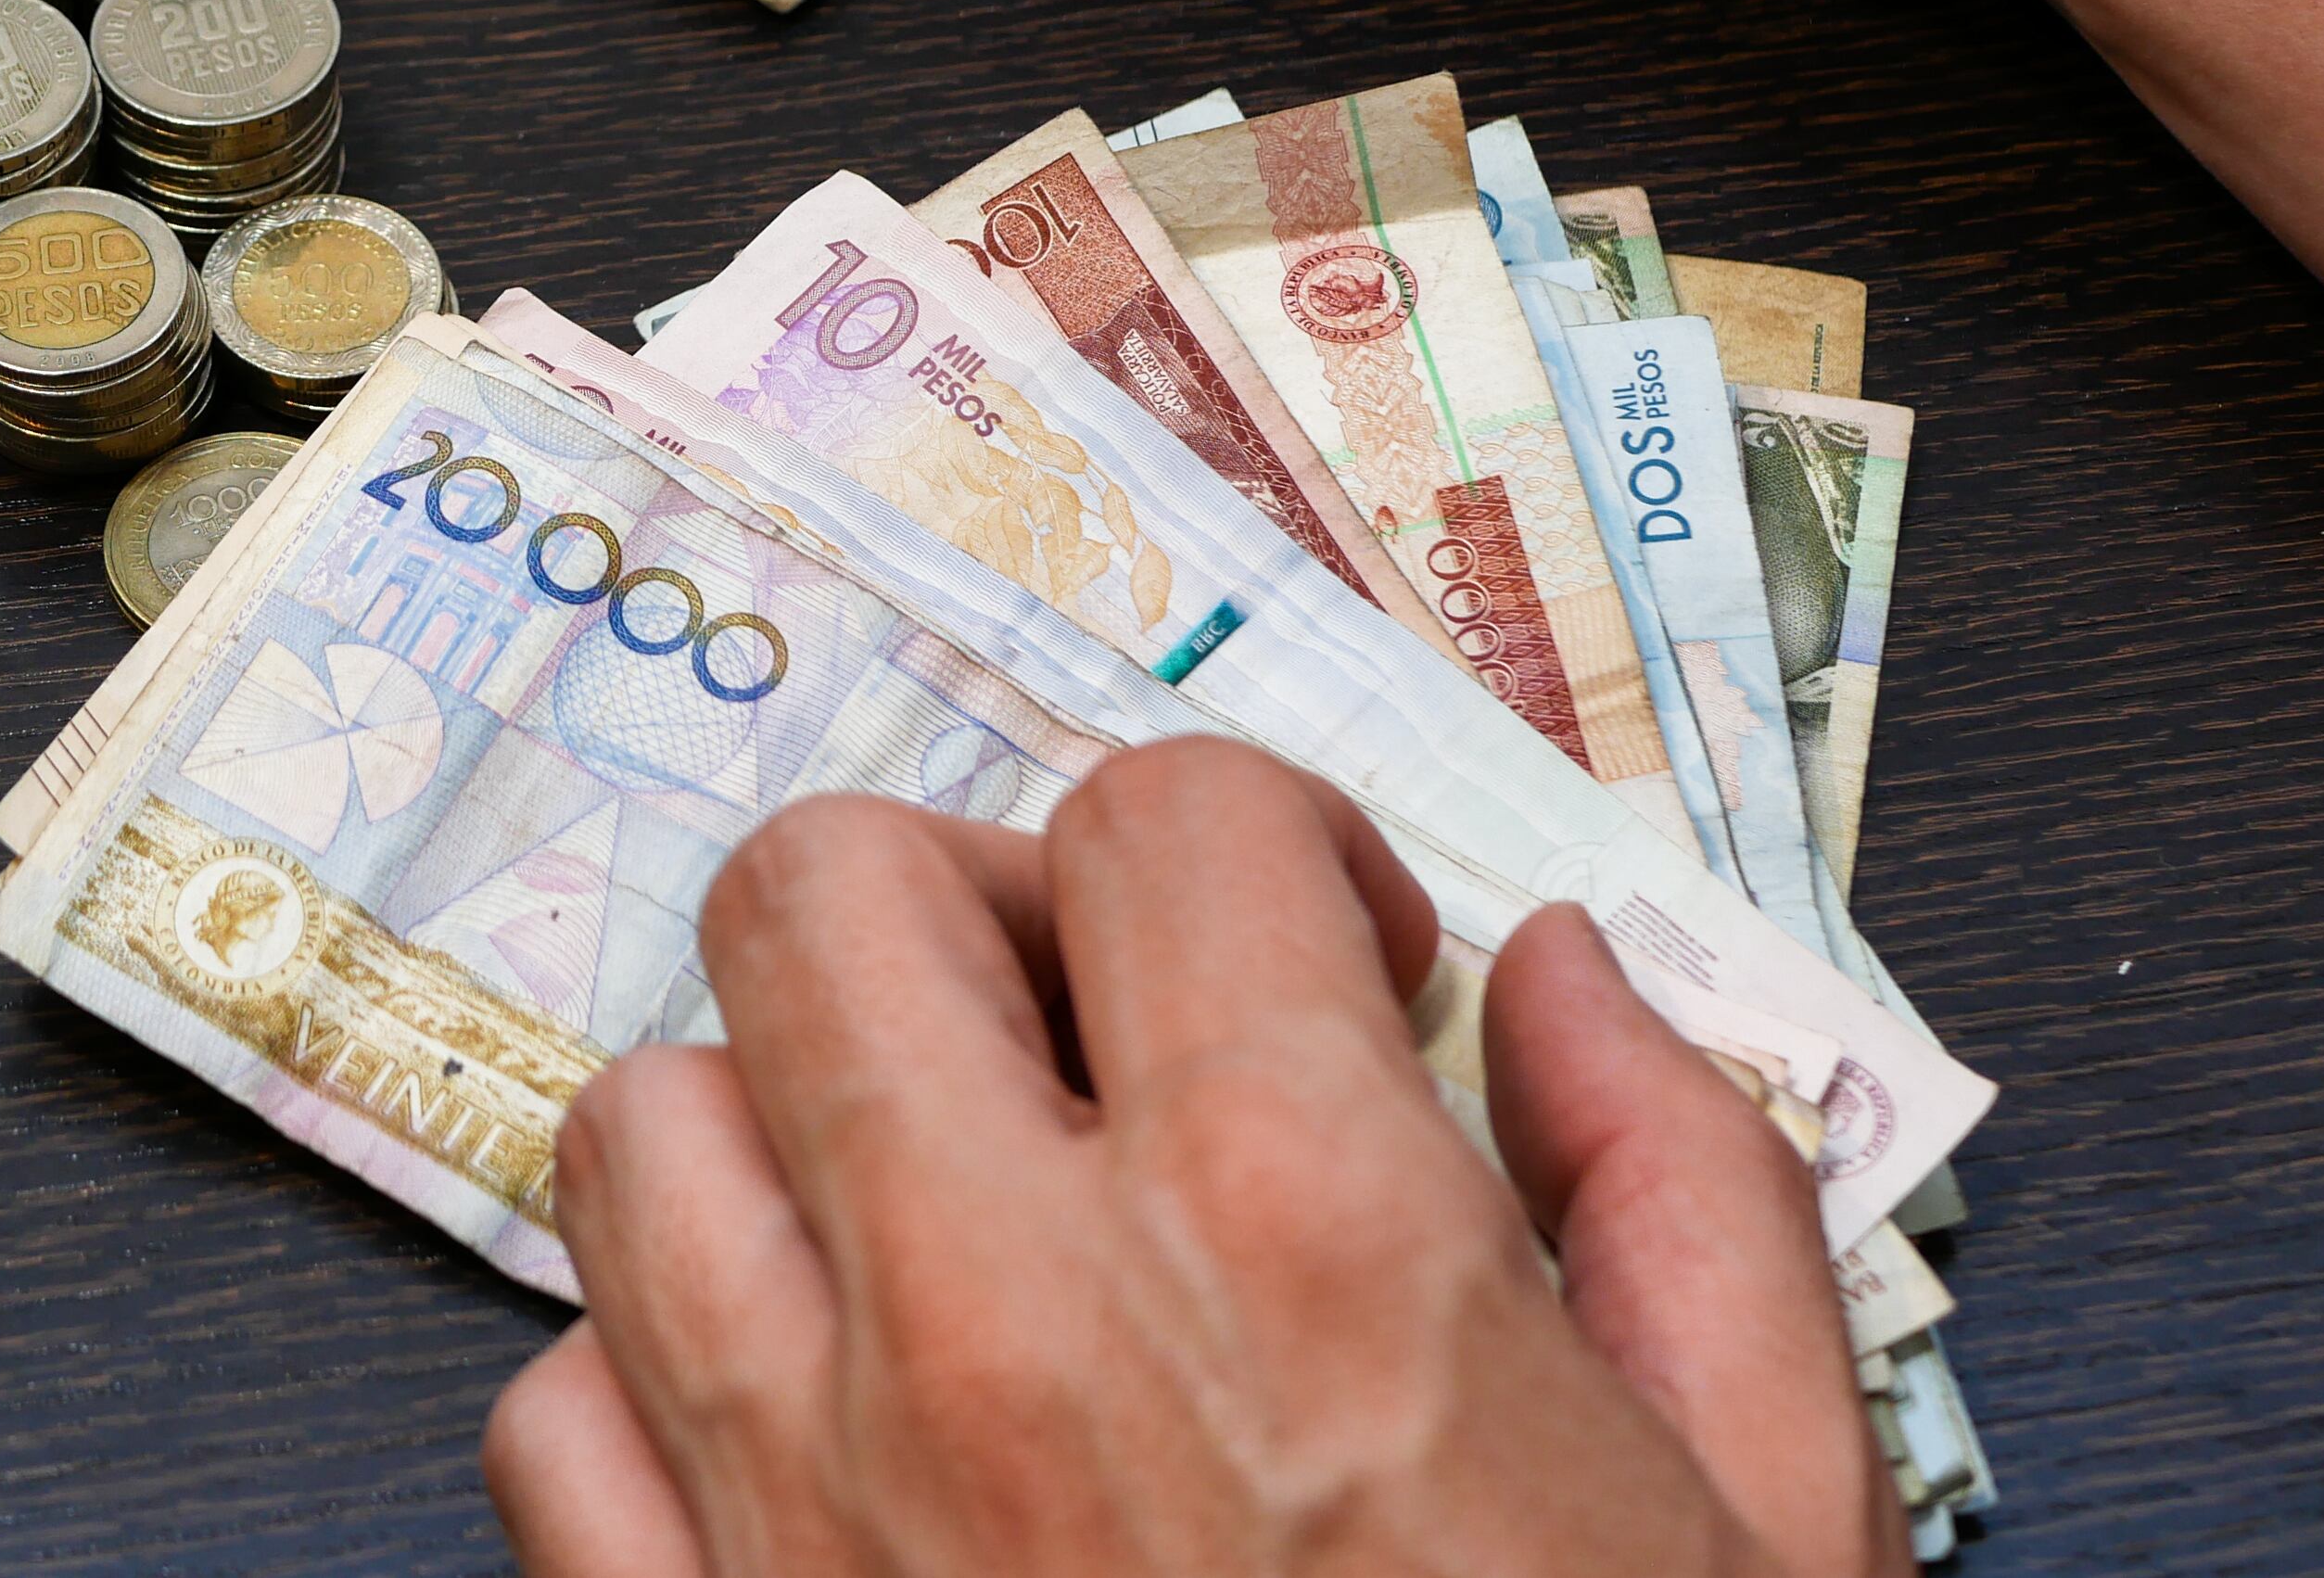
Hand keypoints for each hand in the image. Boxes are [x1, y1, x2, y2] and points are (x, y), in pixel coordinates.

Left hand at [481, 742, 1908, 1577]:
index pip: (1163, 817)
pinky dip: (653, 1396)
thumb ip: (1684, 1195)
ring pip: (635, 1117)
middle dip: (960, 911)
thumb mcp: (1771, 1527)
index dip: (1257, 850)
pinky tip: (811, 1453)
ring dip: (775, 1132)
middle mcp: (1004, 1311)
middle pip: (822, 889)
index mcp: (1301, 1236)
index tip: (1314, 958)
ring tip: (921, 1224)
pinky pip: (552, 1410)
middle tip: (1079, 1028)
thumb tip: (1570, 987)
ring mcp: (801, 1490)